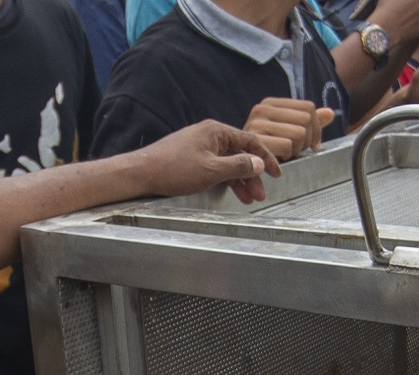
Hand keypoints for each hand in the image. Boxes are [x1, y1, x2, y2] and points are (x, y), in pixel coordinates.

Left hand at [126, 119, 282, 204]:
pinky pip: (217, 168)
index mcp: (216, 131)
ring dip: (240, 181)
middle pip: (240, 154)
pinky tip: (232, 193)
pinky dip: (226, 180)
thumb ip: (238, 166)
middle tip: (261, 194)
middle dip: (252, 175)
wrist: (142, 173)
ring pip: (229, 163)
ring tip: (249, 199)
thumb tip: (258, 163)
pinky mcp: (193, 159)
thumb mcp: (211, 170)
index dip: (266, 158)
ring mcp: (201, 147)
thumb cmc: (173, 168)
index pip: (250, 141)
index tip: (276, 173)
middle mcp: (210, 135)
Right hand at [243, 97, 336, 160]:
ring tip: (284, 156)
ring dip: (296, 151)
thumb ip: (308, 123)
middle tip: (294, 152)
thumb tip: (330, 113)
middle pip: (306, 120)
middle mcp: (262, 109)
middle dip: (306, 142)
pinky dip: (287, 158)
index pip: (309, 108)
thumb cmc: (263, 153)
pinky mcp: (254, 140)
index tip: (311, 145)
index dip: (316, 129)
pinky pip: (287, 146)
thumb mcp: (287, 134)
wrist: (233, 166)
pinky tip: (277, 163)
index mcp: (270, 104)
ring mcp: (256, 123)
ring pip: (299, 134)